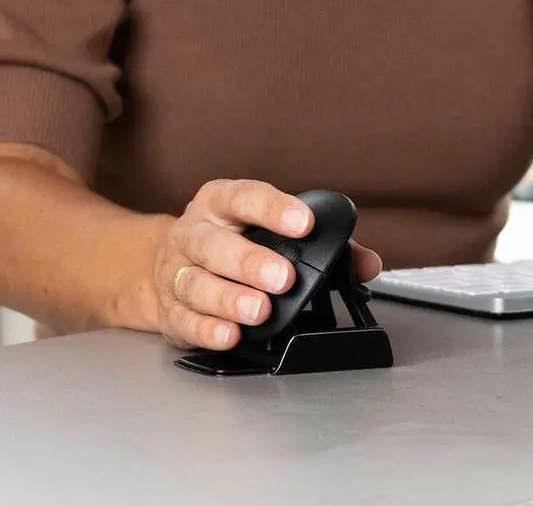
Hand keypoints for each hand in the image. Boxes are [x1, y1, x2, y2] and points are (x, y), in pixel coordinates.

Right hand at [154, 180, 381, 350]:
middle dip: (248, 261)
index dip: (273, 209)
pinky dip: (206, 330)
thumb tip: (367, 264)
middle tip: (283, 278)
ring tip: (259, 310)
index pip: (244, 197)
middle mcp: (193, 234)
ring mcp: (175, 272)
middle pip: (213, 244)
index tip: (304, 223)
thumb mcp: (268, 228)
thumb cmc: (231, 241)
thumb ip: (321, 244)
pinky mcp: (169, 309)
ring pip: (195, 283)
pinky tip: (230, 335)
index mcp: (220, 204)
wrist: (165, 262)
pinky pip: (184, 320)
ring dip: (228, 298)